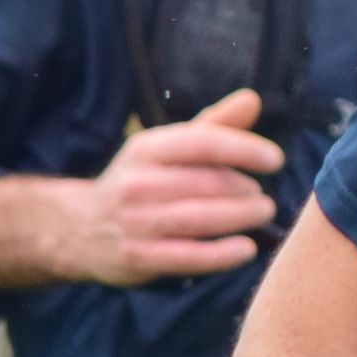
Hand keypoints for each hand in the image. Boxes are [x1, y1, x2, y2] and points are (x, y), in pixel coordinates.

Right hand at [72, 89, 286, 283]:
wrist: (81, 227)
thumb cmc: (141, 181)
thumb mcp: (168, 148)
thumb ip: (213, 125)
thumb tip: (253, 98)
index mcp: (146, 148)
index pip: (203, 143)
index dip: (245, 149)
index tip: (276, 159)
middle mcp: (137, 183)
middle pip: (208, 184)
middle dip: (245, 190)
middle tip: (263, 198)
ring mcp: (136, 222)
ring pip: (202, 219)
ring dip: (241, 218)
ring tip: (263, 214)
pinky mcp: (137, 257)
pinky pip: (190, 256)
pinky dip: (223, 254)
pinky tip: (246, 248)